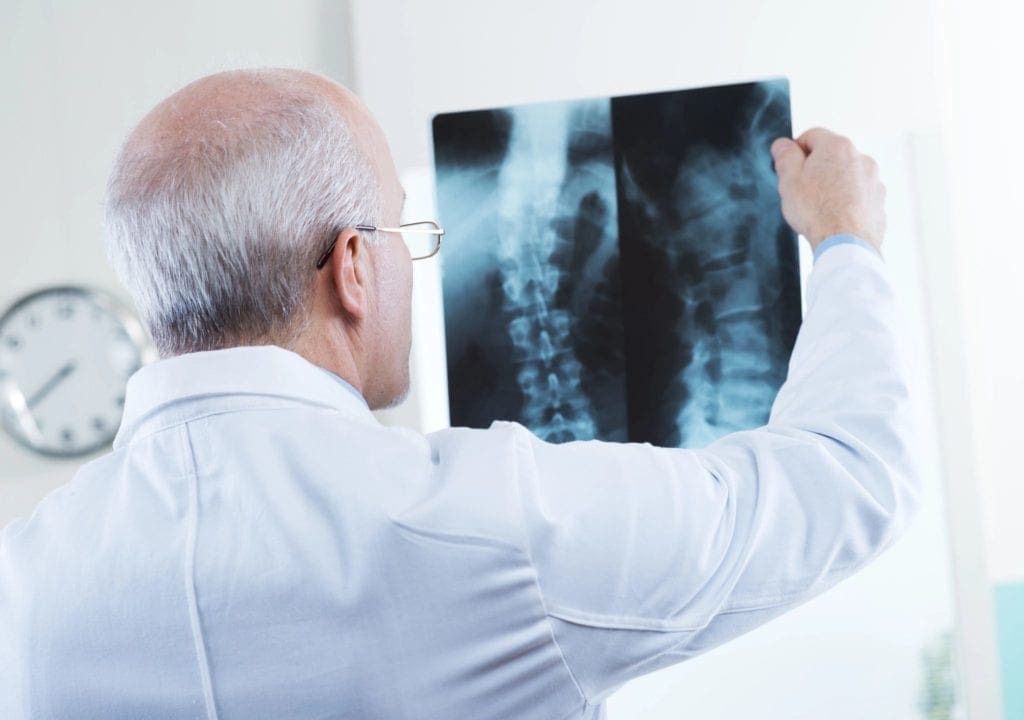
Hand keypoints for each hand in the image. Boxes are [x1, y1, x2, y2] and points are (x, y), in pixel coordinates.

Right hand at [770, 128, 885, 254]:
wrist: (845, 243)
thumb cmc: (817, 211)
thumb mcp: (789, 180)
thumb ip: (785, 157)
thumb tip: (783, 145)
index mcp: (836, 147)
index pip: (811, 135)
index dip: (796, 151)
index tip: (789, 167)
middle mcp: (860, 158)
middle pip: (832, 155)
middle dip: (816, 168)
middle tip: (801, 190)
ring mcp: (873, 179)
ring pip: (847, 174)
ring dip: (834, 183)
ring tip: (820, 206)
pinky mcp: (878, 200)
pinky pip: (859, 194)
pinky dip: (848, 200)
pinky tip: (835, 216)